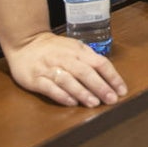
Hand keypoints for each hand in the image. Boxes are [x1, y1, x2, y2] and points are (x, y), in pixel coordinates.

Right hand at [3, 30, 126, 107]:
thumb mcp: (74, 47)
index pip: (99, 62)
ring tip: (94, 103)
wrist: (25, 43)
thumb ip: (89, 59)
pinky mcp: (36, 79)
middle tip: (111, 99)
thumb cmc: (53, 48)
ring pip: (68, 80)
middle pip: (85, 72)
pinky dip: (62, 95)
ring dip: (82, 92)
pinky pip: (50, 88)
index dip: (112, 76)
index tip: (122, 90)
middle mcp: (65, 58)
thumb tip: (108, 75)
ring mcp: (49, 68)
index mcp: (78, 50)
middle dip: (100, 86)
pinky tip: (72, 103)